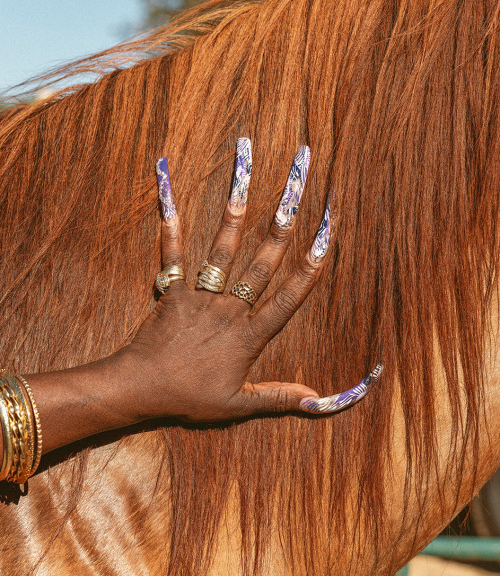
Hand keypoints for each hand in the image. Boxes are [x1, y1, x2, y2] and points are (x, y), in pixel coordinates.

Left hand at [122, 141, 332, 422]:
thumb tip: (318, 400)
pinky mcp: (172, 290)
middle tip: (298, 184)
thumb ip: (279, 397)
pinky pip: (172, 254)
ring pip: (223, 248)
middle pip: (262, 261)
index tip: (327, 233)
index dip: (310, 265)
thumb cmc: (190, 398)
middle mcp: (229, 308)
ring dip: (236, 208)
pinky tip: (168, 189)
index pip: (288, 296)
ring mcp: (200, 296)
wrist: (141, 389)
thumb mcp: (238, 404)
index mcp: (249, 335)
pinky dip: (170, 224)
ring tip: (246, 170)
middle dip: (284, 220)